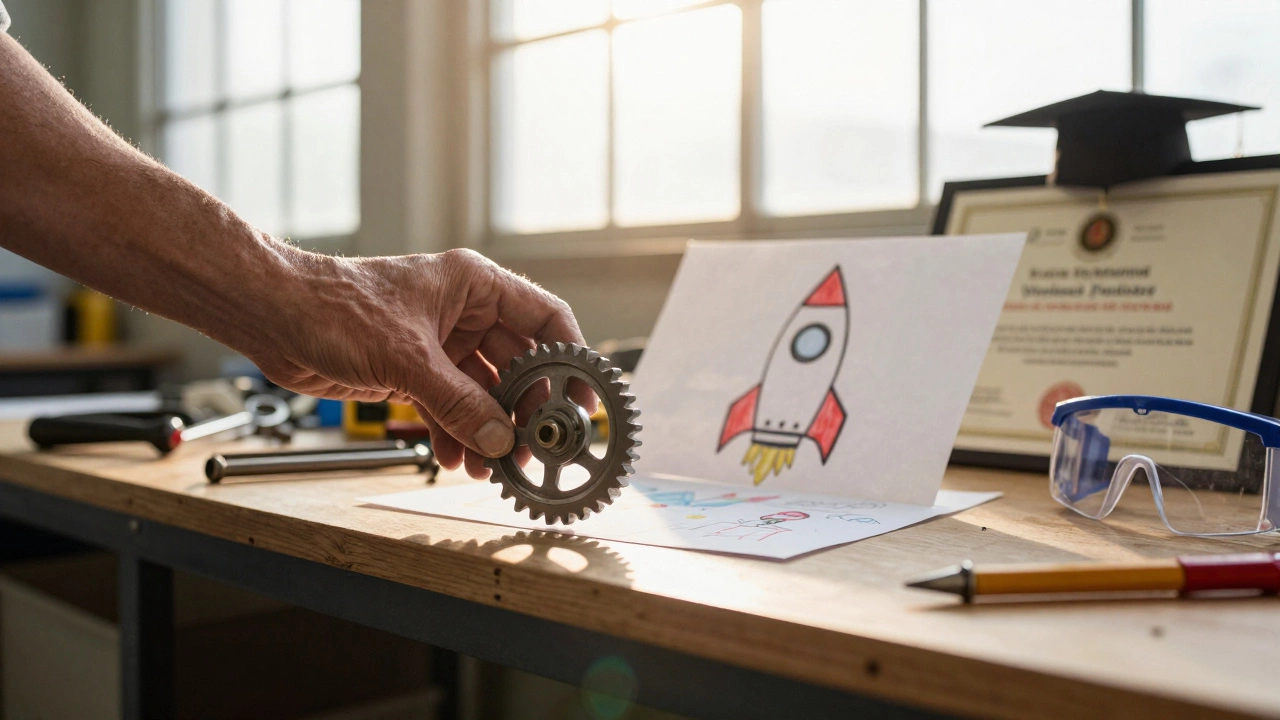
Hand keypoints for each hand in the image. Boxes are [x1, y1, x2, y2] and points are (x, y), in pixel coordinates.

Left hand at [246, 248, 589, 478]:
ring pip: (483, 392)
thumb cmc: (333, 306)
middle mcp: (463, 312)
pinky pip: (451, 406)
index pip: (545, 319)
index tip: (584, 398)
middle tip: (534, 446)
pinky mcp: (413, 371)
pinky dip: (457, 433)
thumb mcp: (407, 359)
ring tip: (495, 464)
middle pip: (517, 364)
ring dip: (490, 429)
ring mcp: (439, 344)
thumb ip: (459, 402)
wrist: (274, 317)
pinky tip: (458, 458)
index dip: (570, 359)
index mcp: (474, 285)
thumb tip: (500, 439)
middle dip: (524, 409)